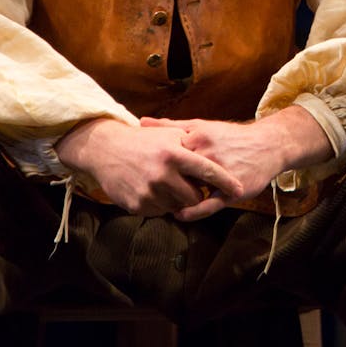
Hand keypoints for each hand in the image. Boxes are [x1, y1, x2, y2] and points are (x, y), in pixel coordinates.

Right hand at [54, 117, 241, 216]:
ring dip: (177, 198)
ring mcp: (148, 192)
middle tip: (190, 184)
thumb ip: (192, 144)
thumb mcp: (168, 135)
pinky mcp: (137, 205)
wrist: (105, 150)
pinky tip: (153, 189)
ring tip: (167, 184)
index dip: (225, 181)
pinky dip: (161, 203)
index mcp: (173, 153)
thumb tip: (216, 156)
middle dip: (195, 192)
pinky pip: (160, 211)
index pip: (207, 171)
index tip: (240, 189)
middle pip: (194, 196)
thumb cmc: (143, 141)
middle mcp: (162, 174)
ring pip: (177, 206)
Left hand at [145, 106, 332, 221]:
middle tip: (144, 188)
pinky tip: (180, 213)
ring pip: (190, 190)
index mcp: (199, 136)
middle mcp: (208, 154)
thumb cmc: (231, 136)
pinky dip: (192, 211)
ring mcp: (221, 173)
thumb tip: (142, 121)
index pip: (166, 153)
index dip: (151, 162)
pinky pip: (208, 205)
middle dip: (159, 181)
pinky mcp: (232, 191)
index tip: (137, 168)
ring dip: (174, 198)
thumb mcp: (201, 126)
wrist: (268, 145)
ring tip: (159, 202)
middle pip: (175, 172)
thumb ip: (170, 126)